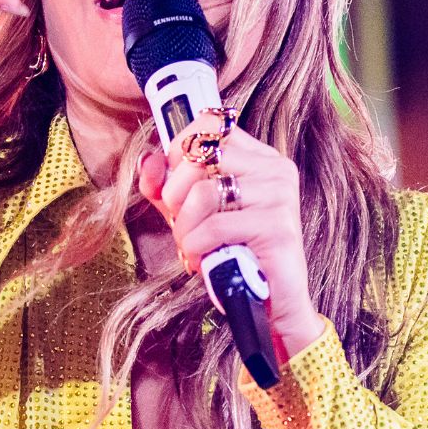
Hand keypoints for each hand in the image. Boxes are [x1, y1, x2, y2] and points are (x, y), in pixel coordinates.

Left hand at [136, 113, 327, 363]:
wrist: (269, 305)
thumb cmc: (232, 255)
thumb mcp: (193, 215)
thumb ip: (167, 186)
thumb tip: (147, 162)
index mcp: (260, 157)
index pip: (212, 123)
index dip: (180, 147)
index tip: (174, 183)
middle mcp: (275, 169)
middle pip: (201, 154)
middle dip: (176, 195)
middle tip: (181, 224)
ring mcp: (279, 196)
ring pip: (204, 192)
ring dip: (184, 227)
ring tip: (191, 246)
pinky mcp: (277, 227)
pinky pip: (214, 226)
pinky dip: (196, 247)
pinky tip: (200, 260)